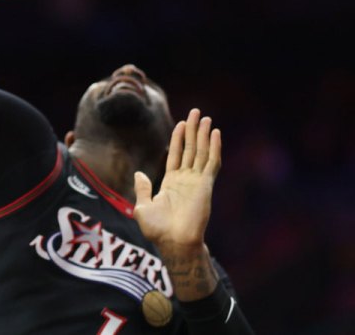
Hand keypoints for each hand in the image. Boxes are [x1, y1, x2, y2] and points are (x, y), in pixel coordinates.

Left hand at [133, 108, 220, 253]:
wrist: (173, 242)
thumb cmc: (158, 230)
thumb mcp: (143, 207)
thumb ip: (143, 189)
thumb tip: (139, 174)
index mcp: (171, 183)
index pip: (176, 155)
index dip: (178, 139)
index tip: (181, 123)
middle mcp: (186, 179)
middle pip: (191, 149)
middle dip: (193, 130)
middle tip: (196, 112)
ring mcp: (196, 181)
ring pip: (201, 152)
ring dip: (204, 135)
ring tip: (205, 117)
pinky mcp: (205, 184)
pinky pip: (212, 162)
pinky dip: (214, 147)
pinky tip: (215, 133)